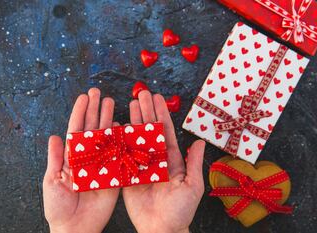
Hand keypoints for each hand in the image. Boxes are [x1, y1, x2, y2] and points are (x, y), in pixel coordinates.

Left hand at [43, 88, 119, 232]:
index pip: (76, 129)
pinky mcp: (113, 175)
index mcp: (72, 157)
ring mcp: (101, 164)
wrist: (75, 229)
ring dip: (108, 119)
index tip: (84, 97)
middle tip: (99, 92)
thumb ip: (55, 159)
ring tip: (111, 102)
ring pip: (106, 137)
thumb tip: (54, 136)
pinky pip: (118, 155)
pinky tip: (120, 127)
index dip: (80, 113)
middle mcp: (87, 157)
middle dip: (95, 110)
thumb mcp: (52, 181)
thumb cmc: (58, 207)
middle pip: (92, 129)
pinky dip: (120, 141)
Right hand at [123, 91, 205, 232]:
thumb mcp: (192, 186)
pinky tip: (117, 127)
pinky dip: (119, 141)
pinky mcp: (128, 176)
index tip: (157, 98)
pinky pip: (122, 156)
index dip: (161, 114)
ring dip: (134, 121)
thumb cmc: (180, 211)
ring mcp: (140, 166)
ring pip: (136, 139)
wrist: (161, 230)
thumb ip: (193, 164)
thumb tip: (200, 142)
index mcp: (170, 160)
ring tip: (130, 104)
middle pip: (149, 131)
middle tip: (141, 93)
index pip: (165, 132)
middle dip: (146, 111)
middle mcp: (155, 159)